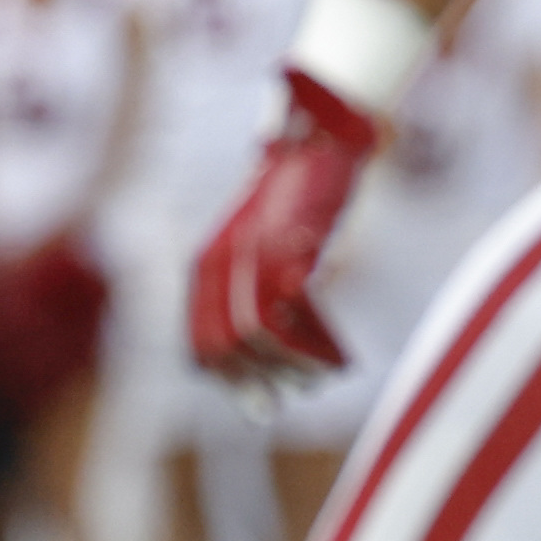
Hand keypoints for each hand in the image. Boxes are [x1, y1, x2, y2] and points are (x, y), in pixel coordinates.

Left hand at [187, 70, 379, 384]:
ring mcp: (253, 253)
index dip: (224, 380)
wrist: (320, 140)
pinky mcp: (291, 247)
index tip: (256, 401)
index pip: (197, 344)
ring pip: (258, 336)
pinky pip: (299, 316)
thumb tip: (259, 358)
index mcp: (205, 264)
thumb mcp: (259, 248)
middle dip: (258, 381)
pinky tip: (343, 358)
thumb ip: (250, 294)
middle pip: (224, 346)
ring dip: (294, 366)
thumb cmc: (294, 199)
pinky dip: (322, 346)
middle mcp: (220, 261)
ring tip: (322, 377)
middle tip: (289, 398)